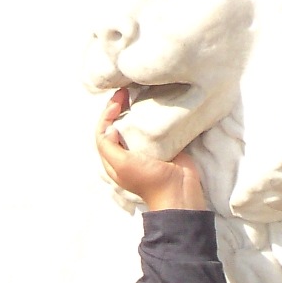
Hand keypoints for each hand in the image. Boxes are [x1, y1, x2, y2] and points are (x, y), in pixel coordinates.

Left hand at [98, 89, 205, 210]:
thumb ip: (109, 147)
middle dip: (117, 107)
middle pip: (116, 125)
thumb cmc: (148, 180)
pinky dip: (150, 114)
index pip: (103, 132)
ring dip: (133, 108)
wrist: (178, 191)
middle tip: (125, 91)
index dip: (107, 114)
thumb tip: (109, 127)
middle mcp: (126, 153)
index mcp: (113, 160)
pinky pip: (152, 126)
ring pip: (133, 123)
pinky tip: (153, 103)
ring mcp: (144, 149)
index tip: (118, 101)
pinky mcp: (162, 145)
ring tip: (137, 93)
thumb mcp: (122, 165)